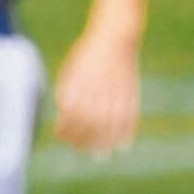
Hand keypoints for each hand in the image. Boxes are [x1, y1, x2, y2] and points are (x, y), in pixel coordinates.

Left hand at [52, 32, 141, 153]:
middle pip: (90, 126)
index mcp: (81, 84)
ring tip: (100, 154)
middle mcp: (98, 92)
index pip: (71, 116)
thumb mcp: (73, 70)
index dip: (66, 130)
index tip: (61, 138)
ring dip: (104, 144)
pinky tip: (121, 146)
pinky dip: (125, 137)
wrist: (115, 39)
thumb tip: (65, 118)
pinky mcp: (132, 98)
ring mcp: (116, 96)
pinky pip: (129, 123)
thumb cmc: (89, 56)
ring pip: (110, 128)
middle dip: (84, 141)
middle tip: (80, 149)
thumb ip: (67, 92)